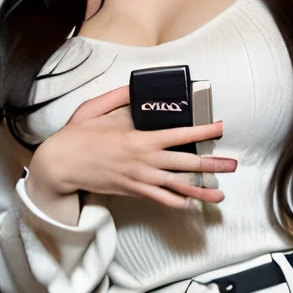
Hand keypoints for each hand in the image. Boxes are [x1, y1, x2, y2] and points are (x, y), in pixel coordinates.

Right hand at [26, 85, 236, 215]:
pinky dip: (177, 203)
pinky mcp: (133, 190)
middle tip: (232, 165)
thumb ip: (120, 97)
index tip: (219, 127)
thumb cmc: (77, 136)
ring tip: (220, 195)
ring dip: (201, 191)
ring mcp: (140, 179)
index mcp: (139, 139)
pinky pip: (160, 199)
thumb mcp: (97, 108)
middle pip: (186, 165)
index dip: (203, 131)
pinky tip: (191, 204)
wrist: (60, 166)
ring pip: (177, 187)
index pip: (180, 135)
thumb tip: (137, 88)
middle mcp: (144, 161)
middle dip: (212, 166)